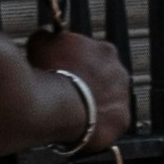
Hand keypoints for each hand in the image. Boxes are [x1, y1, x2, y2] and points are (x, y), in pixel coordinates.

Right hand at [28, 26, 133, 151]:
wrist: (60, 104)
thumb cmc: (50, 71)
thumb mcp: (40, 43)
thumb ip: (47, 37)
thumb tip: (47, 36)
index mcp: (105, 50)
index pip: (94, 55)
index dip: (79, 64)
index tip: (67, 71)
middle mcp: (120, 72)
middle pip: (105, 79)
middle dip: (90, 84)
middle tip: (71, 93)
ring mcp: (123, 98)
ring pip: (109, 102)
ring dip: (95, 105)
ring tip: (74, 113)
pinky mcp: (121, 122)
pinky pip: (109, 124)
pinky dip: (98, 126)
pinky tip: (82, 127)